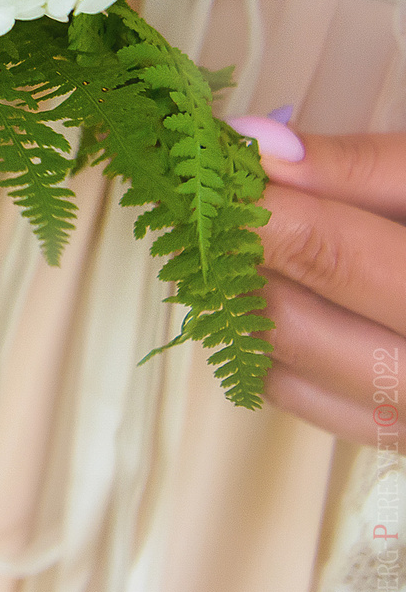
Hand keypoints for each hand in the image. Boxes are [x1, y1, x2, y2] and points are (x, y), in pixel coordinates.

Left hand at [235, 118, 405, 445]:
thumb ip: (362, 167)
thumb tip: (259, 150)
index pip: (329, 256)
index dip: (253, 209)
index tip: (205, 169)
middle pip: (288, 321)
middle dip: (239, 256)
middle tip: (214, 200)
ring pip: (279, 366)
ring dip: (248, 301)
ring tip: (255, 242)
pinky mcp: (392, 441)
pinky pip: (299, 397)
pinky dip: (273, 344)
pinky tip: (292, 293)